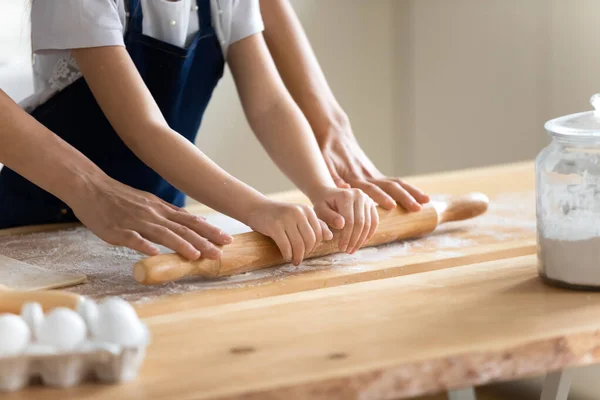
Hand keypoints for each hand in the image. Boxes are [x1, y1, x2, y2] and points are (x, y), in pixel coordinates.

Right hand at [68, 176, 232, 259]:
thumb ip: (168, 215)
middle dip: (203, 241)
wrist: (91, 186)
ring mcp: (135, 221)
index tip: (227, 239)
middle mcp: (153, 214)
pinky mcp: (117, 229)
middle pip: (182, 228)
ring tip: (196, 255)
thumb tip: (191, 224)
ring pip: (162, 233)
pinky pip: (132, 238)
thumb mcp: (149, 203)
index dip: (209, 230)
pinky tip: (155, 253)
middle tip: (220, 252)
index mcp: (161, 209)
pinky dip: (144, 245)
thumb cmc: (120, 198)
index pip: (191, 220)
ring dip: (180, 244)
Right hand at [246, 200, 332, 265]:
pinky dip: (287, 255)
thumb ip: (315, 225)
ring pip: (299, 245)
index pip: (318, 233)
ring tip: (294, 261)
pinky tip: (286, 257)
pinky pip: (286, 246)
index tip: (307, 252)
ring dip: (297, 257)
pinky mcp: (274, 226)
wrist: (256, 208)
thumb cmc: (279, 215)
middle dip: (307, 253)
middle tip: (300, 258)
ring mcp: (286, 219)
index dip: (315, 246)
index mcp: (307, 210)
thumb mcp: (298, 217)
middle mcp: (298, 212)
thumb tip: (330, 236)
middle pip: (310, 240)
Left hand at [311, 187, 377, 253]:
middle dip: (354, 240)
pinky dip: (369, 234)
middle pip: (360, 223)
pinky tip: (361, 242)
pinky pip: (374, 222)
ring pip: (368, 224)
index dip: (346, 237)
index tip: (341, 248)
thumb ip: (329, 217)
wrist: (328, 194)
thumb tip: (341, 224)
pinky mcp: (371, 204)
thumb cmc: (323, 204)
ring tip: (353, 249)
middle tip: (348, 251)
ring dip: (362, 239)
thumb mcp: (320, 210)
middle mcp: (359, 195)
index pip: (349, 220)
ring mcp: (367, 199)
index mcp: (346, 195)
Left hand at [318, 117, 429, 210]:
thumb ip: (333, 178)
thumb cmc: (326, 152)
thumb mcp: (324, 164)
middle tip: (417, 208)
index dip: (381, 197)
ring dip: (411, 192)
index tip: (392, 206)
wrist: (335, 134)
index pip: (370, 188)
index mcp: (355, 176)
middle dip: (404, 197)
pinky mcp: (375, 174)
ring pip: (396, 183)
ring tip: (426, 202)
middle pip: (390, 186)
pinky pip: (394, 182)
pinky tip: (419, 196)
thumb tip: (344, 190)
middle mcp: (367, 175)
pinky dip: (407, 189)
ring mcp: (373, 174)